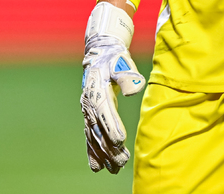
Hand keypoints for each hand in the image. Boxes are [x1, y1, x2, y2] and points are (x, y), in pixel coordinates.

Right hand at [81, 2, 145, 173]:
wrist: (100, 55)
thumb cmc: (114, 58)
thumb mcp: (122, 60)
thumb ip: (128, 74)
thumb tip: (135, 88)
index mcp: (97, 90)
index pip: (104, 111)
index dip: (112, 126)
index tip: (121, 141)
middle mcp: (89, 103)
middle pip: (98, 129)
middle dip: (109, 147)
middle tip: (122, 161)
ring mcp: (87, 111)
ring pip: (93, 137)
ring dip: (103, 154)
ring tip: (114, 169)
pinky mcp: (90, 116)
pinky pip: (89, 136)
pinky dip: (93, 152)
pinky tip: (98, 167)